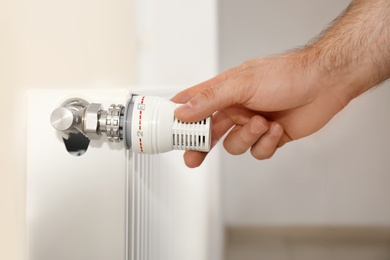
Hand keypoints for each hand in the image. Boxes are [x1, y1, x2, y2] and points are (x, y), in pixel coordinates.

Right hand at [172, 52, 348, 166]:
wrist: (325, 84)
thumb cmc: (287, 75)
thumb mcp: (242, 84)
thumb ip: (211, 99)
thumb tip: (183, 110)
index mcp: (225, 91)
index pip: (194, 102)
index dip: (178, 115)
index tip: (165, 128)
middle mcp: (236, 108)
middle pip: (209, 132)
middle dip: (201, 146)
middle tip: (192, 158)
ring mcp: (252, 124)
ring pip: (235, 145)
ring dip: (248, 137)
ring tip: (262, 123)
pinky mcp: (270, 137)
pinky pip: (258, 152)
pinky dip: (267, 143)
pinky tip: (276, 129)